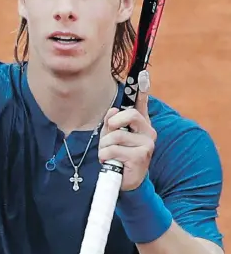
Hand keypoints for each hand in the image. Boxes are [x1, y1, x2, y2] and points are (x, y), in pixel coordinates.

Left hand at [98, 71, 156, 190]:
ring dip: (105, 146)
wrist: (125, 181)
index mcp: (141, 124)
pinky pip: (113, 149)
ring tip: (109, 155)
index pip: (142, 102)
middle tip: (109, 134)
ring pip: (116, 136)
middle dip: (113, 124)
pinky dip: (105, 156)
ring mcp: (146, 144)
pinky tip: (111, 162)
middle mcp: (148, 131)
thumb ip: (111, 122)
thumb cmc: (118, 155)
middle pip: (130, 115)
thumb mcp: (111, 136)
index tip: (143, 73)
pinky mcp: (140, 157)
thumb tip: (112, 112)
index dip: (142, 88)